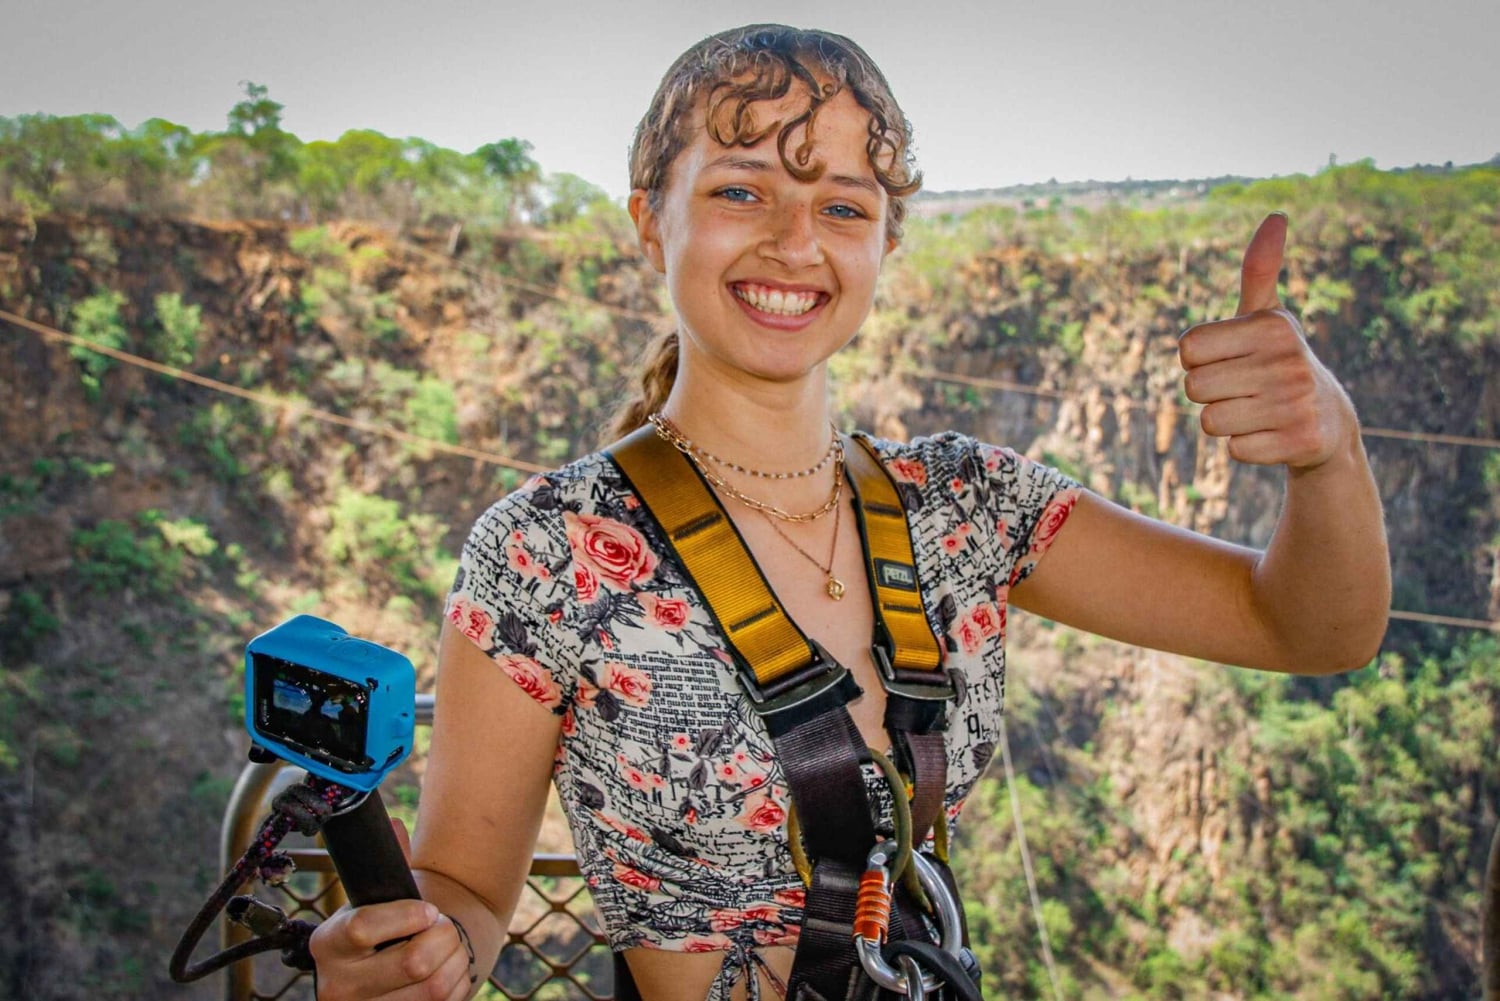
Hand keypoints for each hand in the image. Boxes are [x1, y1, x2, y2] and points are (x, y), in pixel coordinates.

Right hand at [308, 820, 474, 1000]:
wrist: (390, 973)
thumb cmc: (388, 925)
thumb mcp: (381, 897)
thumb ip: (390, 861)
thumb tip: (393, 825)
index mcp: (327, 943)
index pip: (362, 927)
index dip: (405, 915)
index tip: (428, 909)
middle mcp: (337, 985)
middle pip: (412, 961)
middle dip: (443, 936)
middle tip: (445, 926)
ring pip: (434, 988)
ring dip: (456, 961)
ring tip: (452, 947)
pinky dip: (458, 985)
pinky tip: (451, 971)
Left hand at [1178, 213, 1356, 468]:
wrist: (1329, 420)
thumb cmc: (1279, 361)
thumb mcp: (1267, 316)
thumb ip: (1260, 269)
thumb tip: (1276, 216)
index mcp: (1271, 326)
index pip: (1188, 349)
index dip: (1199, 360)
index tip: (1229, 359)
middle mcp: (1288, 361)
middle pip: (1194, 389)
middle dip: (1210, 393)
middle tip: (1244, 388)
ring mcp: (1296, 403)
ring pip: (1211, 422)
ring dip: (1226, 421)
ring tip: (1257, 410)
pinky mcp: (1299, 442)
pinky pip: (1235, 450)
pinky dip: (1246, 446)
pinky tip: (1271, 433)